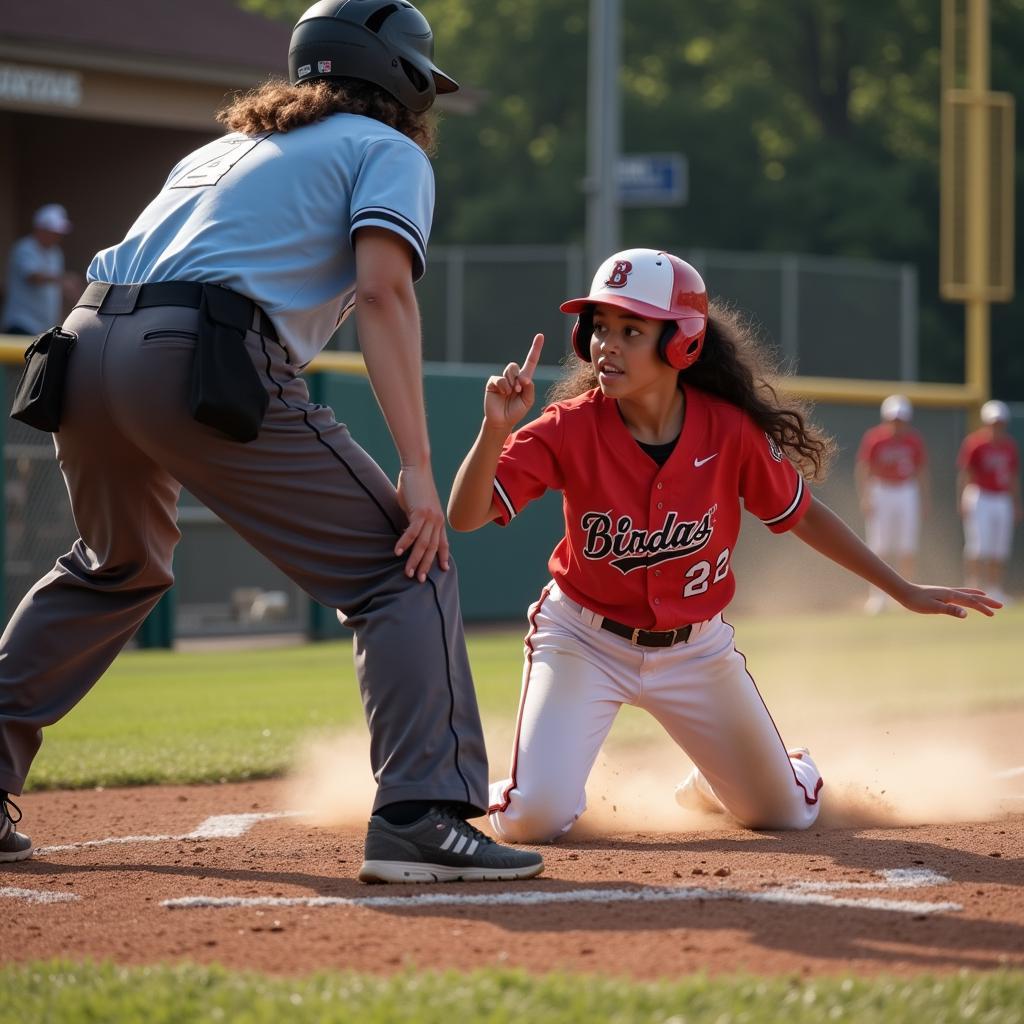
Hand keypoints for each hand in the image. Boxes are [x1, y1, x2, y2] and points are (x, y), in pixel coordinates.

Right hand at [394, 464, 449, 581]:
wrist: (417, 468)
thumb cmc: (415, 485)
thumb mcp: (418, 507)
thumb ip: (416, 520)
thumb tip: (409, 531)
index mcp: (438, 520)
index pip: (443, 543)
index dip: (443, 556)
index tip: (444, 569)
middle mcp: (437, 521)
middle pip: (432, 548)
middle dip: (426, 565)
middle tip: (420, 579)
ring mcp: (430, 517)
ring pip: (423, 544)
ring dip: (415, 560)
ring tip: (408, 573)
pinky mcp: (420, 512)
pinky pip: (412, 532)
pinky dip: (405, 543)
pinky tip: (397, 552)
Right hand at [483, 333, 544, 433]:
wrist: (502, 421)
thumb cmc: (516, 411)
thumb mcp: (528, 400)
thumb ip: (530, 387)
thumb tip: (523, 378)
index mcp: (524, 380)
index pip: (530, 361)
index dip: (535, 349)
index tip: (540, 336)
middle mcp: (513, 377)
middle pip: (516, 366)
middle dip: (519, 378)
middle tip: (518, 390)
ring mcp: (502, 379)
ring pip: (509, 370)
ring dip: (512, 382)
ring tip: (510, 393)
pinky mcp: (493, 383)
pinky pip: (499, 379)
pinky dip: (503, 386)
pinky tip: (503, 394)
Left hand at [895, 583, 1001, 618]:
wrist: (904, 592)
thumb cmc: (917, 601)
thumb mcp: (933, 608)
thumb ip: (950, 610)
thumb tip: (966, 614)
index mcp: (950, 595)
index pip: (971, 602)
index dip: (983, 608)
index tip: (993, 614)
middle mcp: (950, 592)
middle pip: (973, 596)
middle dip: (987, 601)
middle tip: (1001, 605)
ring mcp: (946, 592)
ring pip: (967, 593)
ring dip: (979, 596)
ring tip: (988, 597)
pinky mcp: (941, 594)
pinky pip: (960, 594)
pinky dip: (968, 594)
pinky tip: (966, 597)